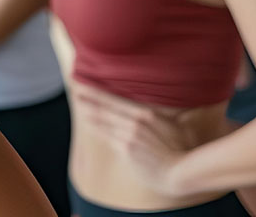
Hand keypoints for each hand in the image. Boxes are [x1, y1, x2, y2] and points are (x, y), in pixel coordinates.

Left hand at [73, 82, 198, 197]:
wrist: (179, 172)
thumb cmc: (179, 148)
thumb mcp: (173, 124)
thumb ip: (160, 112)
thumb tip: (156, 103)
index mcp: (145, 113)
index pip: (116, 99)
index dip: (99, 92)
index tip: (88, 83)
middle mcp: (135, 122)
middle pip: (105, 108)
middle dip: (89, 99)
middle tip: (76, 91)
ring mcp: (128, 136)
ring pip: (103, 122)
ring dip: (89, 113)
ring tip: (79, 105)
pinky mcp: (125, 150)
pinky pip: (107, 137)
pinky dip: (97, 129)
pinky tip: (90, 124)